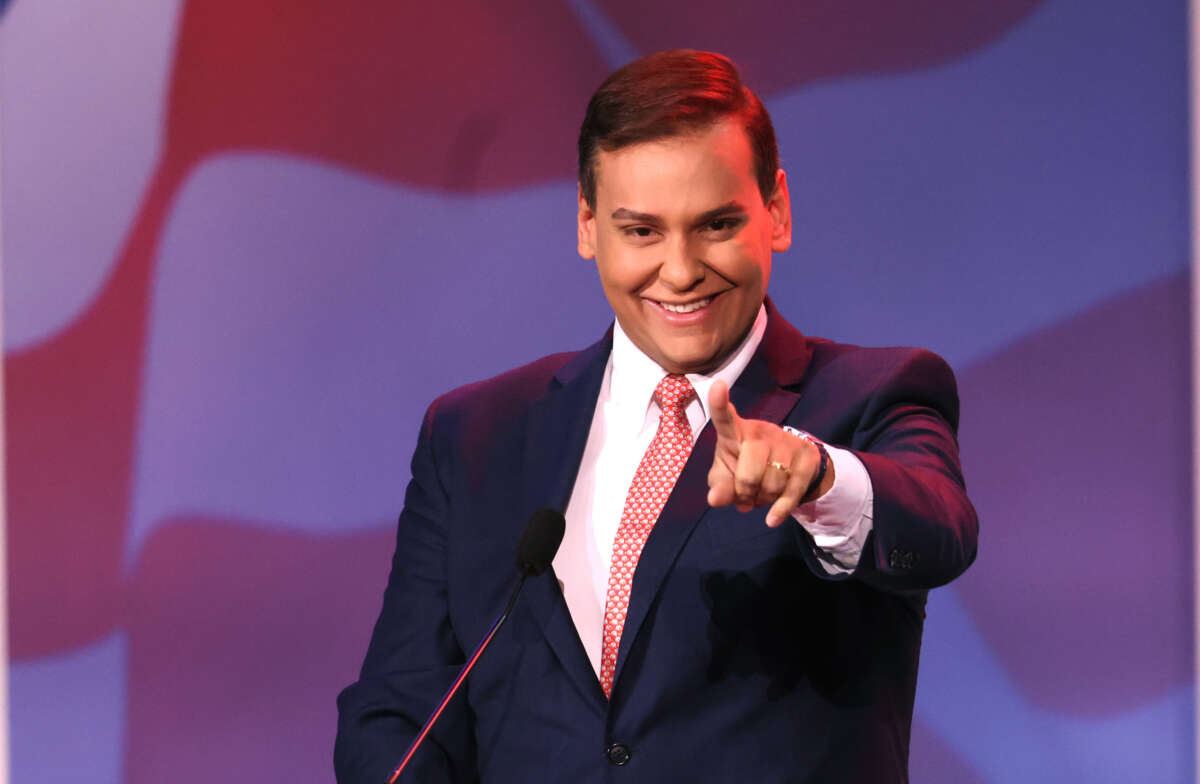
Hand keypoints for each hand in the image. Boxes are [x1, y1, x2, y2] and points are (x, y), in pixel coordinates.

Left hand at [705, 380, 833, 526]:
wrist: (790, 466)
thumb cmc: (746, 466)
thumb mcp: (727, 476)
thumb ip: (719, 486)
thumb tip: (715, 499)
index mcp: (735, 432)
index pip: (725, 418)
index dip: (719, 403)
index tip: (717, 385)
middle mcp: (761, 432)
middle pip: (748, 473)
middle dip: (745, 493)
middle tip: (745, 494)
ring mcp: (786, 442)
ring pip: (771, 486)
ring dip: (763, 500)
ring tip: (761, 494)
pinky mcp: (807, 457)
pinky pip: (791, 492)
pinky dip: (779, 510)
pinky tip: (772, 519)